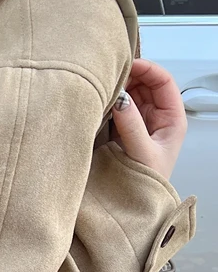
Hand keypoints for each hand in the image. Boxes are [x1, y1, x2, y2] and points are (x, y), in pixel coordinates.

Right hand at [110, 58, 186, 180]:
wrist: (136, 206)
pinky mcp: (122, 131)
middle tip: (110, 75)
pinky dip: (108, 103)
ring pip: (130, 95)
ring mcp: (139, 123)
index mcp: (172, 119)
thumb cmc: (148, 183)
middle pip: (145, 84)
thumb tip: (120, 98)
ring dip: (117, 89)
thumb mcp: (142, 153)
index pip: (164, 82)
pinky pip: (116, 109)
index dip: (148, 69)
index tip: (128, 65)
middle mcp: (157, 117)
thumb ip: (131, 125)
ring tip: (103, 87)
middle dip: (129, 76)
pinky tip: (99, 101)